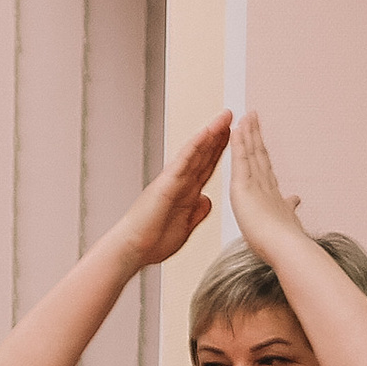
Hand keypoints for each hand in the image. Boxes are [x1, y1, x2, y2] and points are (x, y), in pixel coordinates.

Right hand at [111, 114, 232, 276]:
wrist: (133, 249)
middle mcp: (180, 182)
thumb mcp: (185, 227)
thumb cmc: (152, 242)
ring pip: (195, 152)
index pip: (206, 167)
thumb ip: (197, 212)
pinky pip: (183, 160)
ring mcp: (173, 180)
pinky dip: (195, 146)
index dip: (219, 151)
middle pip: (203, 154)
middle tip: (230, 116)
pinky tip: (206, 133)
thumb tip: (207, 201)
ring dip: (210, 133)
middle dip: (217, 136)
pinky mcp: (166, 183)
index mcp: (186, 193)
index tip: (233, 137)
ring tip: (224, 117)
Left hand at [227, 110, 308, 259]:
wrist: (285, 246)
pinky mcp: (245, 186)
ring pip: (251, 152)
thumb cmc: (283, 243)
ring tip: (245, 115)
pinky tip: (236, 129)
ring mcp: (257, 183)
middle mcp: (266, 185)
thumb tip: (295, 200)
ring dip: (248, 132)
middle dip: (256, 135)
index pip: (264, 169)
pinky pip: (241, 159)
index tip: (259, 140)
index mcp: (271, 196)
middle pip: (260, 155)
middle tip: (253, 117)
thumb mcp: (286, 222)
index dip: (262, 152)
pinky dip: (239, 143)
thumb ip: (289, 209)